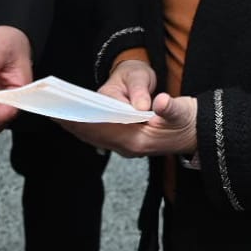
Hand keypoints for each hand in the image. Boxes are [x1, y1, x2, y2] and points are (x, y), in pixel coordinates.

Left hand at [64, 63, 196, 157]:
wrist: (200, 132)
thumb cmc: (189, 119)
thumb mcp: (183, 110)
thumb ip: (170, 107)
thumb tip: (159, 102)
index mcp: (139, 141)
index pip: (103, 130)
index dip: (83, 122)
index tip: (64, 114)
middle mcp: (130, 148)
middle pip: (94, 136)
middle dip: (73, 125)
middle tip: (51, 112)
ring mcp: (129, 148)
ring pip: (96, 138)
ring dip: (77, 128)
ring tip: (58, 115)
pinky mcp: (130, 143)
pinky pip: (102, 137)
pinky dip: (87, 129)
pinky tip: (77, 120)